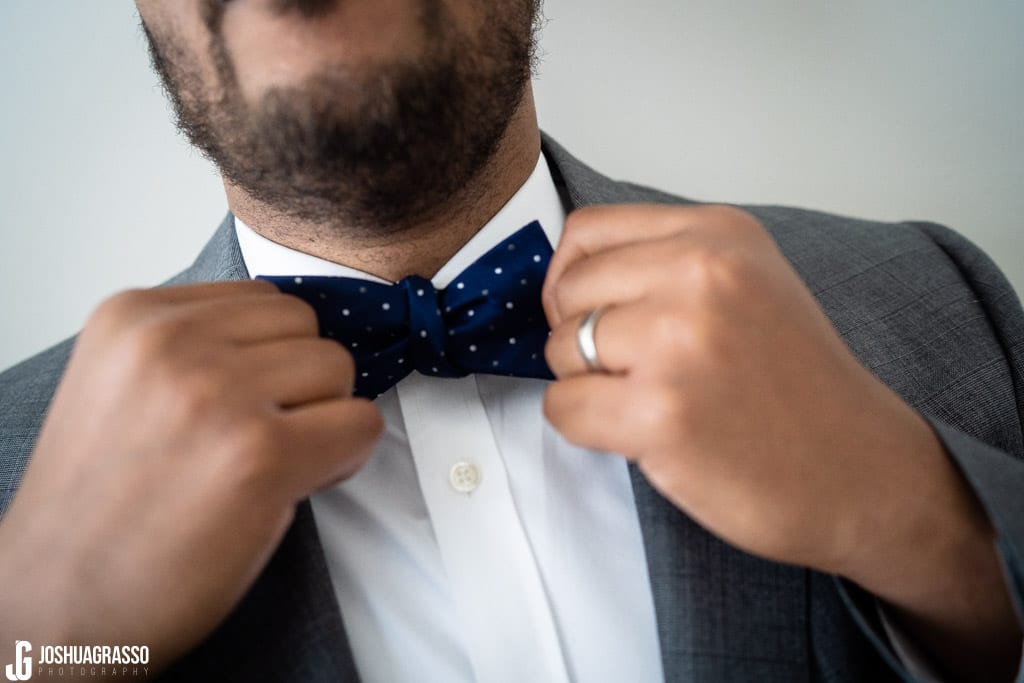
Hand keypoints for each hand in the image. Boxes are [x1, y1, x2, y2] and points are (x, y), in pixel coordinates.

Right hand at [0, 281, 382, 670]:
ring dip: (323, 419)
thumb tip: (289, 338)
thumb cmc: (103, 506)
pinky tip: (292, 488)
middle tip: (259, 440)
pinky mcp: (261, 454)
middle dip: (301, 384)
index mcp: (133, 317)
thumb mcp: (123, 385)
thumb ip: (197, 346)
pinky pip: (362, 425)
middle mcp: (172, 343)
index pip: (262, 299)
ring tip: (268, 465)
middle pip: (307, 326)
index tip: (241, 405)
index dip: (270, 357)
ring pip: (338, 368)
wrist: (60, 603)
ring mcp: (217, 395)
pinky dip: (346, 458)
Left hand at [542, 203, 937, 569]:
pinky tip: (640, 433)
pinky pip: (563, 409)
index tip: (593, 313)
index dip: (574, 281)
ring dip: (585, 384)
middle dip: (578, 336)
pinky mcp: (661, 413)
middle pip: (567, 291)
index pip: (586, 233)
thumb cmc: (798, 387)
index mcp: (718, 233)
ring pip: (559, 351)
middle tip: (630, 368)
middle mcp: (701, 274)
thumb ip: (665, 264)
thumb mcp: (747, 282)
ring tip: (647, 399)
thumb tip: (567, 278)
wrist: (859, 472)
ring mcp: (680, 342)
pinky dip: (585, 427)